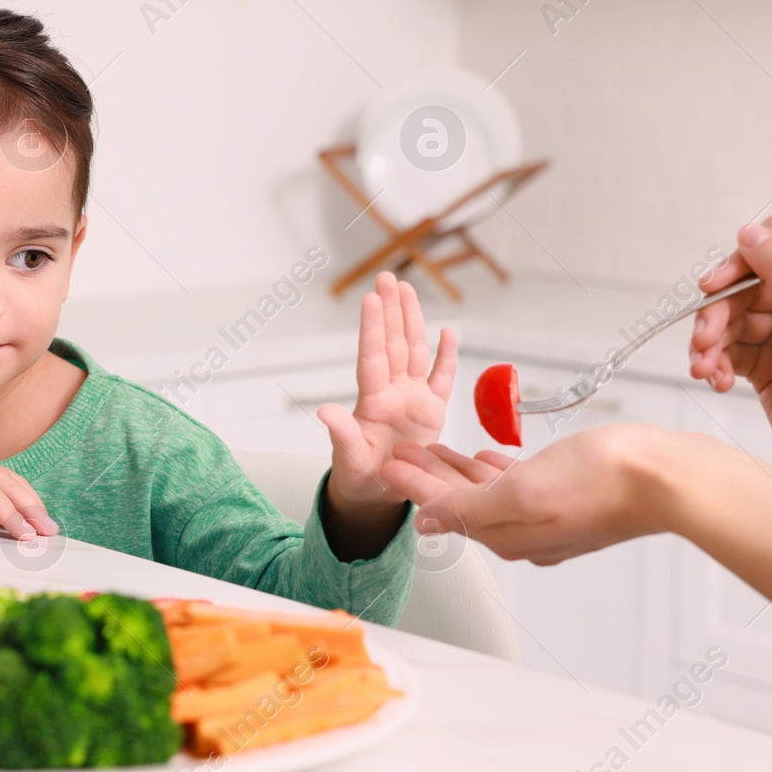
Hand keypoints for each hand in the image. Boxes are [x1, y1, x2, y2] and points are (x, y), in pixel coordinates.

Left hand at [318, 272, 456, 514]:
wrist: (378, 494)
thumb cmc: (360, 477)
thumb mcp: (350, 460)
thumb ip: (342, 435)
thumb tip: (324, 412)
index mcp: (373, 403)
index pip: (373, 358)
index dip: (373, 329)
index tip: (371, 299)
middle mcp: (393, 393)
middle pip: (393, 344)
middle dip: (391, 310)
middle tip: (387, 277)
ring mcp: (413, 399)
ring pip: (414, 351)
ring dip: (412, 321)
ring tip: (407, 290)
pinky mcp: (432, 411)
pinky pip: (442, 379)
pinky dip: (446, 356)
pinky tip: (447, 332)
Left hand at [382, 426, 677, 564]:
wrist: (669, 477)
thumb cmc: (604, 481)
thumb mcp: (521, 493)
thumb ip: (468, 509)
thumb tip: (426, 523)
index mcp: (509, 535)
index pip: (445, 509)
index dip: (413, 483)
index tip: (386, 463)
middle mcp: (527, 533)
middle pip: (463, 502)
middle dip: (429, 476)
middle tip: (400, 451)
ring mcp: (552, 517)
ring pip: (490, 492)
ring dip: (458, 471)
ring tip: (434, 449)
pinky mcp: (573, 498)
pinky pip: (520, 484)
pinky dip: (496, 470)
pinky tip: (489, 457)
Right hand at [688, 215, 771, 504]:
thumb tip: (749, 232)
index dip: (741, 260)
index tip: (714, 286)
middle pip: (744, 283)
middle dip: (717, 313)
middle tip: (704, 342)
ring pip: (731, 317)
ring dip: (711, 343)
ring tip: (705, 370)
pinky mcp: (770, 362)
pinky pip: (730, 349)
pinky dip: (717, 363)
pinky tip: (717, 382)